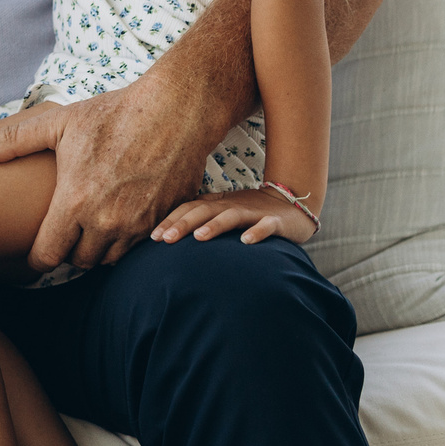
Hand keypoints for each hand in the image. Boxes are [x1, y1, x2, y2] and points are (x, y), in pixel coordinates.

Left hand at [0, 82, 225, 271]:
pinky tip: (122, 215)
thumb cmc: (112, 113)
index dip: (38, 257)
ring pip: (111, 258)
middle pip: (79, 262)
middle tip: (66, 231)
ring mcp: (138, 224)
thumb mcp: (58, 123)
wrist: (175, 109)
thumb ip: (12, 142)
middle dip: (71, 250)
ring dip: (100, 247)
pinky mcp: (164, 220)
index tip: (37, 249)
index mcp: (75, 202)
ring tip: (93, 223)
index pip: (48, 256)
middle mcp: (106, 221)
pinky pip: (139, 246)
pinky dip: (128, 238)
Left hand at [155, 187, 316, 245]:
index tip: (152, 238)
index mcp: (216, 204)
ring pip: (231, 217)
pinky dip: (257, 232)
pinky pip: (266, 226)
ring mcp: (253, 213)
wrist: (292, 204)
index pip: (188, 209)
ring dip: (214, 226)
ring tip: (199, 238)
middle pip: (203, 212)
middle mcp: (231, 206)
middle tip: (165, 239)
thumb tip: (168, 235)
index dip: (170, 221)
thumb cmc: (249, 212)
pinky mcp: (275, 222)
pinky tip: (246, 242)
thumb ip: (200, 219)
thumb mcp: (222, 213)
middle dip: (183, 224)